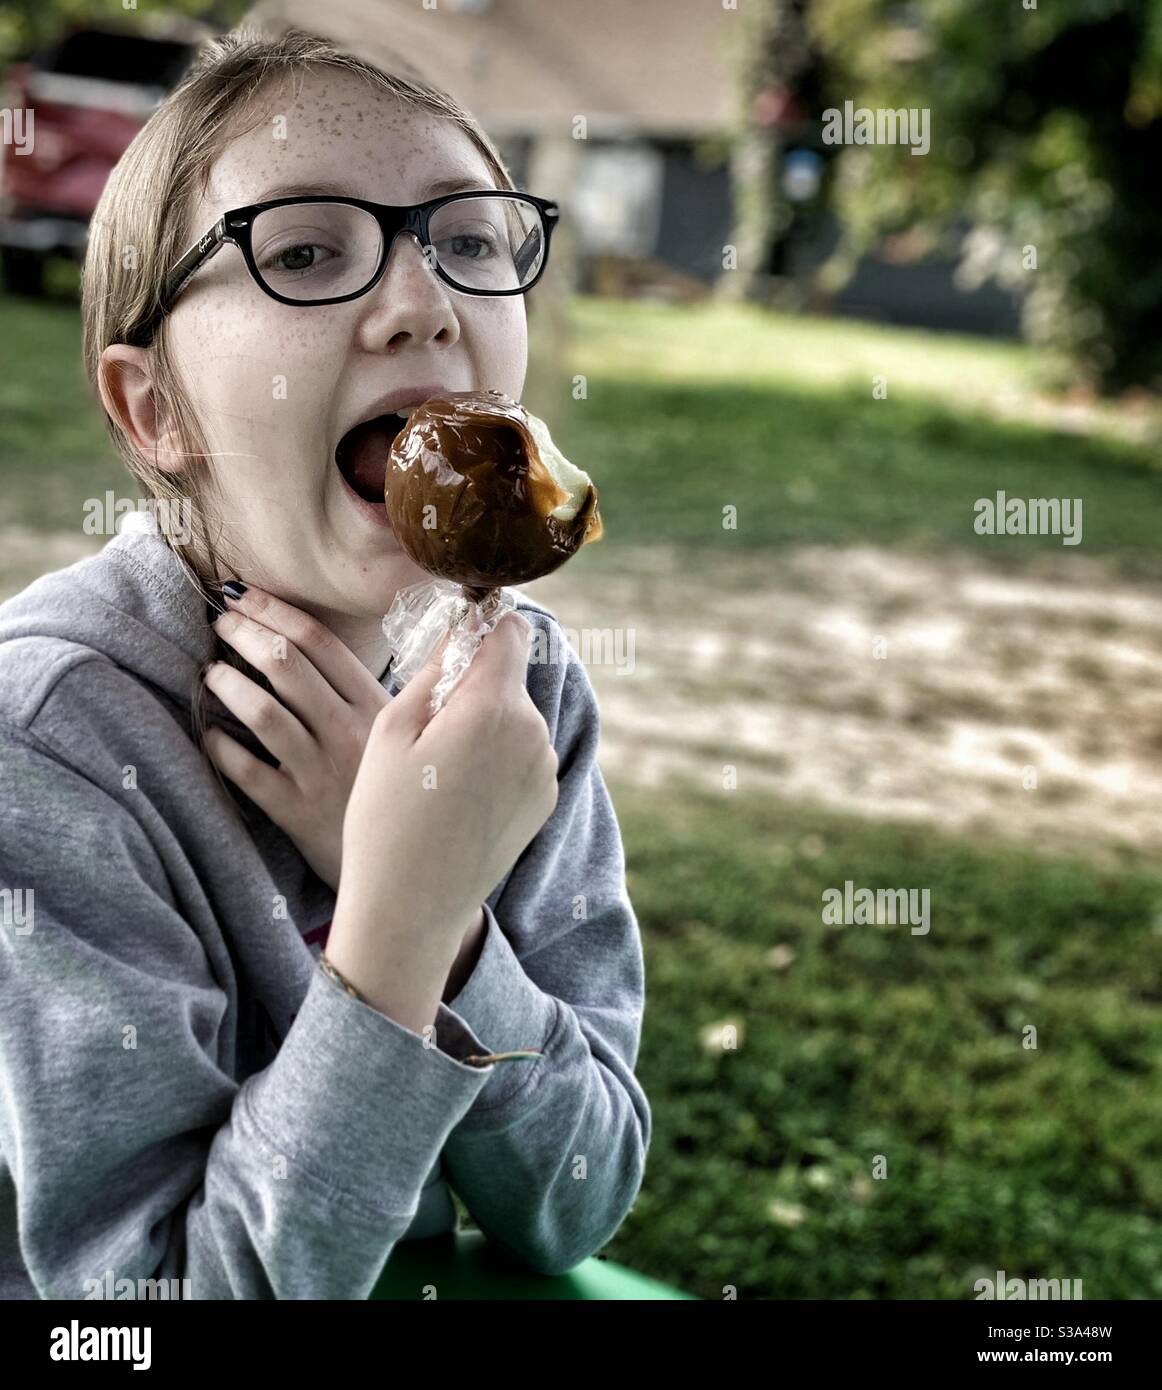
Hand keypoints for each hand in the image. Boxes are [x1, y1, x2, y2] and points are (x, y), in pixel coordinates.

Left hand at [201, 585, 390, 890]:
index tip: (244, 596)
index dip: (276, 611)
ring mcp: (321, 772)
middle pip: (285, 666)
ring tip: (211, 672)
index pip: (321, 642)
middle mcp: (348, 733)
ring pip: (263, 712)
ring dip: (228, 683)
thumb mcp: (397, 732)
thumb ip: (363, 690)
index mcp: (375, 706)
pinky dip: (220, 746)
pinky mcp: (296, 811)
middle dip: (244, 634)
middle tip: (220, 623)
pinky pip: (247, 771)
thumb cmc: (392, 786)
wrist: (406, 858)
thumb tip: (314, 641)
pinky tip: (210, 732)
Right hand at [332, 610, 558, 957]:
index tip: (454, 639)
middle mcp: (533, 733)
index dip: (482, 626)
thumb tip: (465, 627)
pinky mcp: (545, 799)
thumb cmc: (385, 817)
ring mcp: (544, 769)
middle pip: (509, 677)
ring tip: (436, 770)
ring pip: (514, 717)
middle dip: (474, 685)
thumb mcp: (390, 730)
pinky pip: (521, 754)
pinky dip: (496, 759)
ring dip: (484, 724)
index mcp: (493, 707)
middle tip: (425, 727)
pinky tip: (458, 796)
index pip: (510, 631)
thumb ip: (435, 669)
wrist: (411, 908)